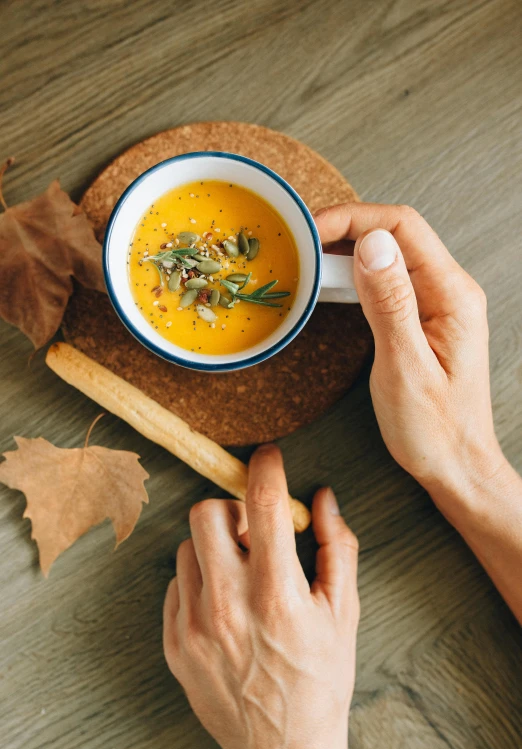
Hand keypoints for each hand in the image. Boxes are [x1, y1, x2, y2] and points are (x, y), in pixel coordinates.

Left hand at [163, 445, 358, 748]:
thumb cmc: (320, 680)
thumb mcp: (343, 612)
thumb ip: (336, 546)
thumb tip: (324, 497)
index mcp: (277, 594)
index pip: (264, 504)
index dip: (266, 468)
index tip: (268, 458)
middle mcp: (228, 606)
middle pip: (206, 514)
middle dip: (231, 508)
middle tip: (252, 529)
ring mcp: (194, 626)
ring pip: (187, 547)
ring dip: (214, 546)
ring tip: (241, 572)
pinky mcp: (174, 642)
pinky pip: (175, 585)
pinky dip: (199, 580)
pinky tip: (224, 602)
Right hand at [315, 203, 507, 500]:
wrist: (457, 466)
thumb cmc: (435, 431)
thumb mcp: (405, 368)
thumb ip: (389, 304)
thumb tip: (372, 244)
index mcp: (453, 296)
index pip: (402, 228)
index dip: (353, 219)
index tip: (311, 231)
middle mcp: (450, 291)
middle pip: (395, 235)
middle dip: (344, 230)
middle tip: (300, 245)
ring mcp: (438, 304)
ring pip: (388, 256)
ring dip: (346, 252)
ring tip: (307, 261)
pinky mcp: (423, 319)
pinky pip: (387, 283)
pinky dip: (354, 278)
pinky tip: (330, 285)